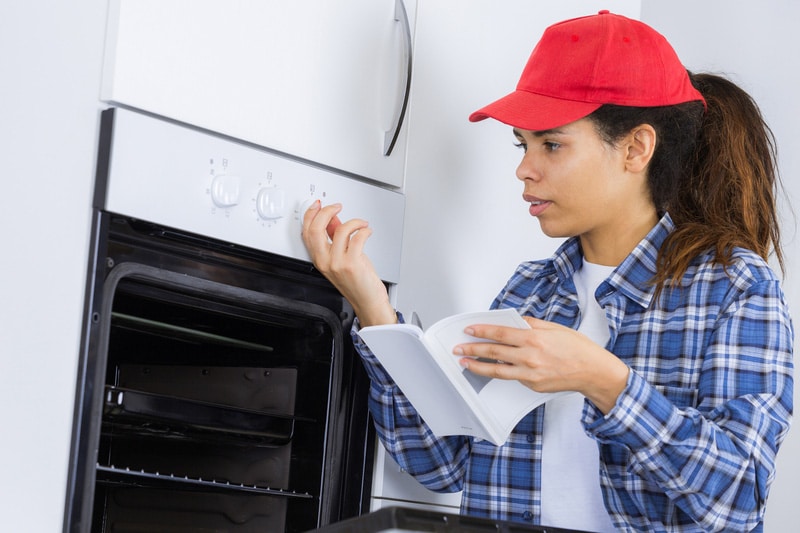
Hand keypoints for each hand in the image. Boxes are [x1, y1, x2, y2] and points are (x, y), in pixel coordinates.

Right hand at [301, 201, 396, 325]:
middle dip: (326, 211)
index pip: (307, 232)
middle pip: (316, 229)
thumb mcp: (342, 257)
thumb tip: (333, 220)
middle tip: (337, 207)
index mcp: (319, 259)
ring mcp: (337, 263)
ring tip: (362, 224)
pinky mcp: (352, 264)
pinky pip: (357, 238)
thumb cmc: (357, 282)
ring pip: (341, 230)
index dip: (311, 214)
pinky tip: (367, 231)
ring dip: (355, 221)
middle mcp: (325, 261)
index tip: (319, 204)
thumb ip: (335, 238)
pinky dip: (364, 230)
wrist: (368, 301)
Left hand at [453, 316, 628, 413]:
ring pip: (497, 370)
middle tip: (459, 348)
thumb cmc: (578, 349)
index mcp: (534, 338)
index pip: (500, 333)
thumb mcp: (555, 328)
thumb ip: (531, 324)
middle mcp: (529, 357)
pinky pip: (513, 377)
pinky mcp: (532, 385)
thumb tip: (513, 321)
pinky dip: (501, 371)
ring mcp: (530, 374)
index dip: (482, 331)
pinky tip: (492, 368)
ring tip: (465, 363)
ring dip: (478, 366)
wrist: (594, 373)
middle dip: (472, 350)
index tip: (469, 330)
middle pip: (494, 352)